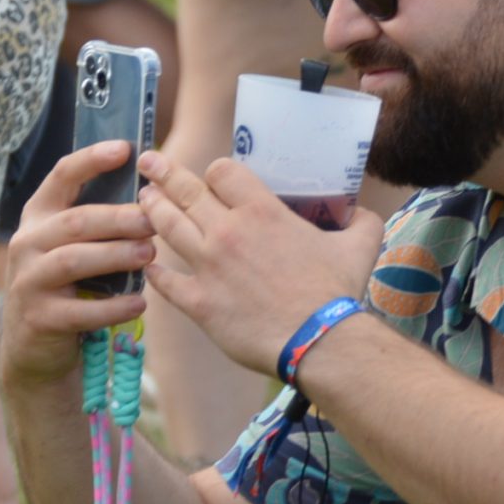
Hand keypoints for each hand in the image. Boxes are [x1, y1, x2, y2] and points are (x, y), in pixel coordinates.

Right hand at [0, 142, 157, 393]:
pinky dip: (113, 307)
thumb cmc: (69, 285)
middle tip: (154, 221)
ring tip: (149, 255)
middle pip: (77, 220)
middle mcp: (28, 242)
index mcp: (39, 216)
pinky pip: (80, 310)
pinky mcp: (39, 318)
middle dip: (119, 218)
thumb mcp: (75, 246)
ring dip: (116, 256)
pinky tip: (140, 304)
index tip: (126, 149)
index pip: (62, 176)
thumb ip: (100, 221)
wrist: (34, 346)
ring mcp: (29, 281)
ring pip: (74, 260)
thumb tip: (154, 190)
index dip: (92, 159)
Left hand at [140, 151, 382, 377]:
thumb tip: (360, 212)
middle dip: (163, 173)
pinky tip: (148, 265)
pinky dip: (154, 270)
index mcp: (262, 211)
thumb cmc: (338, 291)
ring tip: (141, 200)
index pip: (221, 172)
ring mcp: (208, 266)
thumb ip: (361, 221)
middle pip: (184, 191)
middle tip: (148, 163)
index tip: (212, 177)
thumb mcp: (360, 245)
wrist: (319, 341)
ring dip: (151, 210)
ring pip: (167, 227)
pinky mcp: (199, 302)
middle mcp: (228, 231)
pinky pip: (165, 281)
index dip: (215, 171)